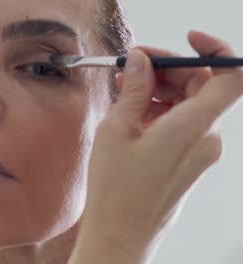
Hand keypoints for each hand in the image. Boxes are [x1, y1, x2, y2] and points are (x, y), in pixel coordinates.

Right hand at [69, 30, 242, 263]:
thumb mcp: (118, 128)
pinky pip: (183, 123)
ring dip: (162, 88)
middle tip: (135, 64)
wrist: (120, 232)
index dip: (215, 49)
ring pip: (190, 104)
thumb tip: (143, 60)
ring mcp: (200, 151)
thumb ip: (136, 88)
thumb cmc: (117, 188)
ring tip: (126, 86)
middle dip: (170, 68)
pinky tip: (134, 109)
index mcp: (194, 127)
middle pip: (203, 86)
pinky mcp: (189, 160)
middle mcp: (207, 138)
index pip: (232, 76)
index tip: (187, 39)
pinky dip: (162, 109)